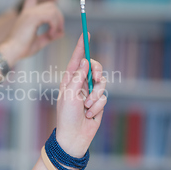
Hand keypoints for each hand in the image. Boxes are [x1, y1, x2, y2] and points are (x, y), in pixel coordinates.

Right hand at [0, 0, 64, 65]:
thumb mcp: (39, 42)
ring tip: (52, 35)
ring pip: (53, 10)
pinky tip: (51, 34)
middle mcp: (28, 11)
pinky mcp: (32, 17)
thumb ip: (50, 36)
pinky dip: (55, 26)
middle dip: (59, 17)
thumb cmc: (22, 49)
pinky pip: (51, 16)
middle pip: (51, 5)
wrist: (11, 52)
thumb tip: (61, 33)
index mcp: (27, 15)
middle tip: (58, 32)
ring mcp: (30, 13)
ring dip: (57, 23)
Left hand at [55, 33, 106, 157]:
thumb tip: (84, 61)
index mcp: (69, 80)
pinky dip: (98, 106)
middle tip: (96, 78)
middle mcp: (80, 84)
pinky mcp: (98, 102)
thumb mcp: (70, 95)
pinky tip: (90, 114)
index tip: (86, 32)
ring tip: (88, 106)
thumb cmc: (66, 116)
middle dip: (97, 72)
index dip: (81, 46)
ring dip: (96, 95)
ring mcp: (90, 93)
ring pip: (102, 83)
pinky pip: (104, 97)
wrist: (74, 137)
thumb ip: (78, 77)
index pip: (76, 59)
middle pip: (94, 68)